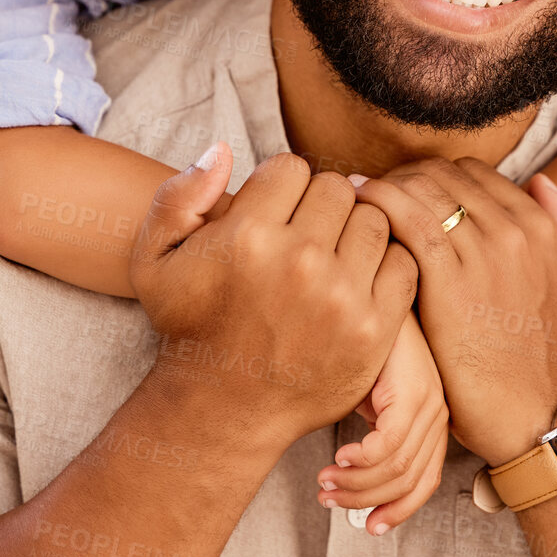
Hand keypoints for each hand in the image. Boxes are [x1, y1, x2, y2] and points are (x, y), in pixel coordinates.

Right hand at [129, 144, 419, 456]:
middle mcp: (298, 261)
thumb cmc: (189, 324)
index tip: (273, 213)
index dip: (282, 185)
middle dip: (320, 204)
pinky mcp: (373, 329)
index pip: (293, 166)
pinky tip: (357, 278)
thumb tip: (223, 149)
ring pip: (374, 219)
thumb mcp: (153, 259)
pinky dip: (385, 265)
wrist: (222, 407)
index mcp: (247, 235)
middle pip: (336, 188)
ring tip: (332, 254)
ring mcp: (341, 297)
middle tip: (304, 233)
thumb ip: (178, 195)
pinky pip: (402, 262)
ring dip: (355, 230)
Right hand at [314, 313, 448, 534]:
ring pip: (395, 469)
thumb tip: (352, 477)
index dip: (397, 512)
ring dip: (354, 484)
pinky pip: (387, 445)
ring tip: (325, 482)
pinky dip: (360, 461)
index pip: (423, 484)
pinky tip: (339, 458)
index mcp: (432, 419)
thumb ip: (372, 433)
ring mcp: (428, 401)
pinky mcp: (412, 389)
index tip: (369, 527)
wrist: (367, 290)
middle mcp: (437, 412)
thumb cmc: (361, 339)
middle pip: (407, 483)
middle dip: (364, 501)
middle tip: (328, 499)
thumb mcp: (369, 396)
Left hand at [352, 159, 556, 464]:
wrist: (545, 415)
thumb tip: (541, 182)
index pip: (472, 172)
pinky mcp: (448, 283)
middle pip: (442, 174)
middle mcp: (512, 231)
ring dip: (385, 185)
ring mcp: (481, 254)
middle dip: (404, 176)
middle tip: (376, 195)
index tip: (410, 193)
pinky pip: (406, 218)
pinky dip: (378, 200)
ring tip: (360, 201)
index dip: (435, 176)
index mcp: (540, 226)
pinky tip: (360, 202)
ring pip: (422, 188)